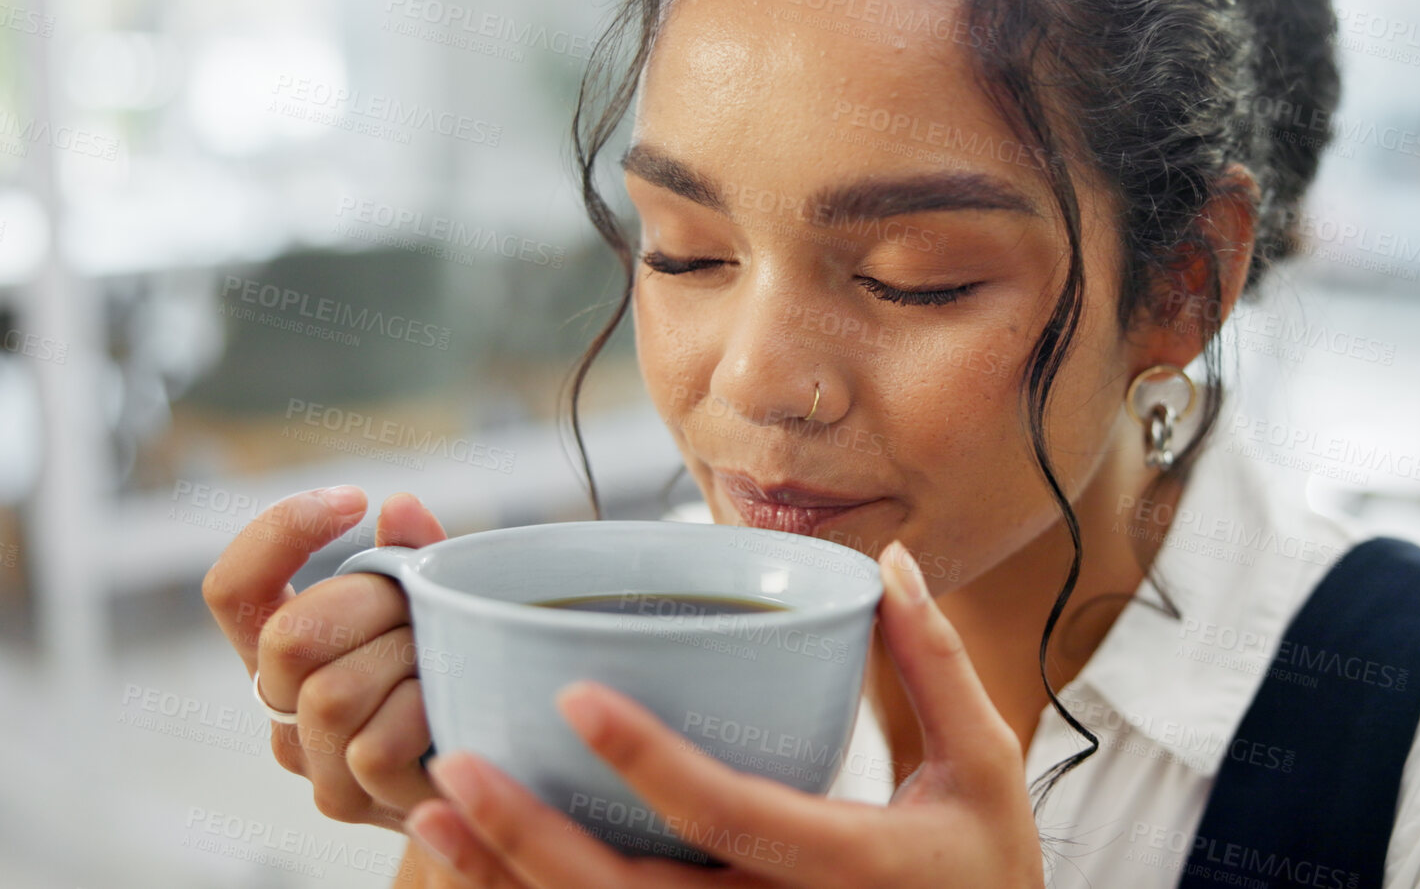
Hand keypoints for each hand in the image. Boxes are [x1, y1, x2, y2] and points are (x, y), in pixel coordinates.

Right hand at [202, 485, 449, 830]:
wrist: (489, 766)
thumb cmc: (453, 672)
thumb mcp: (434, 605)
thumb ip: (415, 559)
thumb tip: (400, 506)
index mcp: (283, 648)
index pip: (234, 589)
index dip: (280, 531)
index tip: (352, 499)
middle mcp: (279, 705)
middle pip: (290, 635)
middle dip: (373, 606)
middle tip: (424, 611)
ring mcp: (310, 760)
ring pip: (331, 695)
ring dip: (405, 664)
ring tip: (443, 661)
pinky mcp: (351, 802)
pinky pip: (372, 748)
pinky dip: (422, 717)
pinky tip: (449, 709)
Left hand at [401, 541, 1043, 887]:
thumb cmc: (987, 870)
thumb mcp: (986, 767)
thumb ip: (931, 663)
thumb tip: (887, 561)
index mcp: (851, 864)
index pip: (731, 816)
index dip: (651, 760)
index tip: (577, 697)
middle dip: (532, 839)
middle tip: (453, 765)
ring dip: (508, 879)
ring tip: (431, 812)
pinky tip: (473, 860)